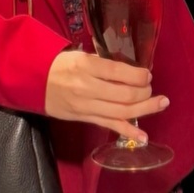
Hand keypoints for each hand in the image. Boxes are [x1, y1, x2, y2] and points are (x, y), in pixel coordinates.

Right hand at [45, 49, 168, 143]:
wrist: (33, 80)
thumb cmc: (58, 64)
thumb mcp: (78, 55)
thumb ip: (101, 63)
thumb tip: (127, 71)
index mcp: (85, 66)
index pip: (119, 72)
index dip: (139, 75)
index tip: (147, 74)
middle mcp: (87, 87)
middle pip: (125, 94)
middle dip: (144, 92)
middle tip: (151, 88)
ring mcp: (86, 106)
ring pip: (122, 111)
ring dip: (145, 108)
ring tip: (161, 103)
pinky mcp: (84, 118)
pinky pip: (110, 126)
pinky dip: (128, 132)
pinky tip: (144, 137)